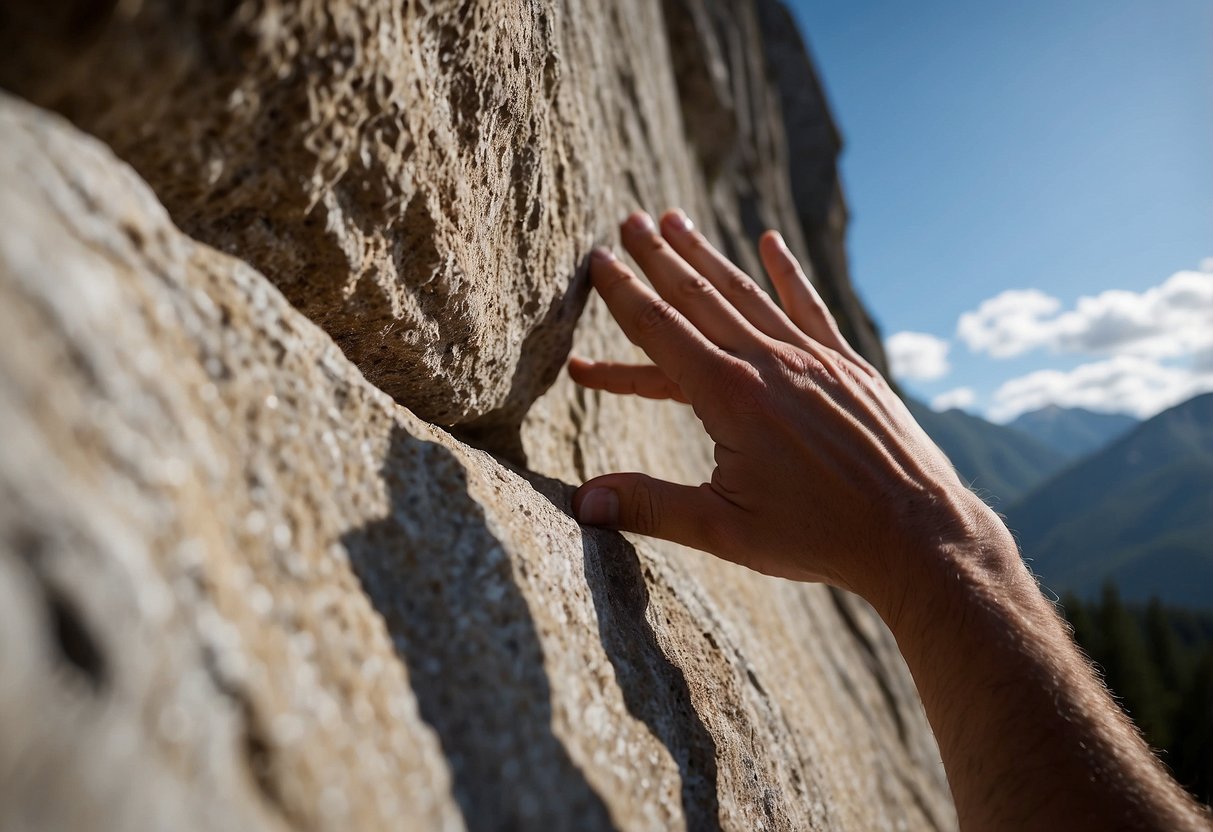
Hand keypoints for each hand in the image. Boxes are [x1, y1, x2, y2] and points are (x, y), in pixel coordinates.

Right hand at [571, 210, 1002, 608]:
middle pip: (700, 298)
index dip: (624, 294)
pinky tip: (770, 243)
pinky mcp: (849, 366)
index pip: (661, 331)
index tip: (598, 259)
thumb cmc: (818, 536)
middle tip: (628, 221)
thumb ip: (651, 507)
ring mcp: (813, 358)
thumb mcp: (724, 530)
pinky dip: (787, 273)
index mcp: (730, 396)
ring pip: (748, 294)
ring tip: (677, 221)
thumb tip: (582, 502)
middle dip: (659, 258)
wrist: (915, 532)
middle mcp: (769, 363)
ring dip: (708, 257)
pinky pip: (810, 307)